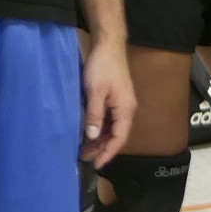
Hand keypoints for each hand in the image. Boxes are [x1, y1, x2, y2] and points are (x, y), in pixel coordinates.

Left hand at [81, 39, 135, 167]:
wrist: (108, 46)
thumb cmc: (102, 67)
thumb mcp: (95, 92)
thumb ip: (94, 115)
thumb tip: (91, 136)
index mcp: (125, 109)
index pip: (119, 137)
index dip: (108, 152)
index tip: (96, 165)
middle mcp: (127, 109)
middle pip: (117, 135)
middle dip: (102, 148)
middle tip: (84, 158)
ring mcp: (122, 104)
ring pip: (112, 128)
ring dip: (100, 140)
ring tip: (83, 149)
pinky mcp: (116, 99)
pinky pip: (109, 120)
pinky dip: (99, 129)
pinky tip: (88, 132)